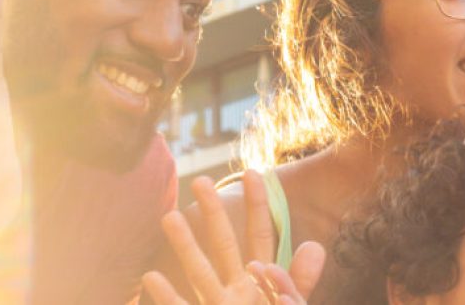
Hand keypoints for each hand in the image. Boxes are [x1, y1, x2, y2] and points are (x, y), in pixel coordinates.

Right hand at [143, 172, 324, 303]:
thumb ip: (300, 281)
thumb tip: (314, 244)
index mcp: (261, 280)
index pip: (261, 235)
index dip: (258, 205)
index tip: (253, 172)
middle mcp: (235, 288)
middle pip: (224, 244)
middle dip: (213, 212)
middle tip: (200, 180)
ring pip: (199, 272)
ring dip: (184, 246)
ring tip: (169, 217)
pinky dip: (167, 297)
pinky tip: (150, 277)